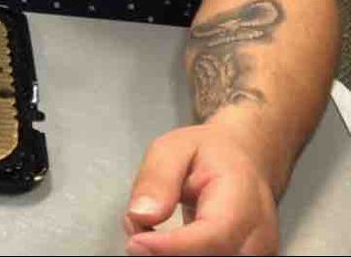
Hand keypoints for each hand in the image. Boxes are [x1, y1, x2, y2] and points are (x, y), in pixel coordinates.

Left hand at [123, 124, 278, 254]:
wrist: (245, 161)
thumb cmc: (209, 153)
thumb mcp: (172, 148)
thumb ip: (157, 178)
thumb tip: (140, 216)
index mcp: (242, 197)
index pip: (214, 235)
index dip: (172, 246)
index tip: (136, 242)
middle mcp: (258, 235)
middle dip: (167, 254)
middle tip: (138, 230)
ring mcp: (257, 254)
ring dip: (172, 255)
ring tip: (152, 232)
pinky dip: (181, 256)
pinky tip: (165, 245)